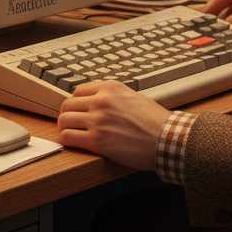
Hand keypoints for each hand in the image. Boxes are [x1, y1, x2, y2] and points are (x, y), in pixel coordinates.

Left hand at [56, 80, 170, 170]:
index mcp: (111, 88)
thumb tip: (97, 102)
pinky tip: (72, 143)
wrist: (167, 139)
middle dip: (67, 115)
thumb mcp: (133, 97)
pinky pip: (67, 137)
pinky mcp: (96, 140)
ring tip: (71, 134)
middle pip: (67, 104)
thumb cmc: (155, 122)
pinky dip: (66, 140)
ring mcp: (98, 120)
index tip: (77, 111)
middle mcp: (101, 100)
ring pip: (63, 120)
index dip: (76, 103)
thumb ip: (113, 97)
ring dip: (64, 128)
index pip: (78, 90)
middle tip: (71, 124)